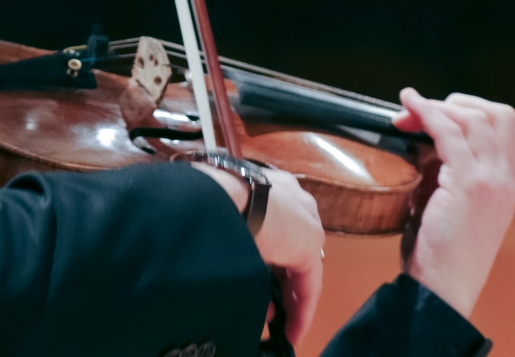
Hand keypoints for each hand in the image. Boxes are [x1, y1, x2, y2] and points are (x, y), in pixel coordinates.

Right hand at [192, 161, 323, 342]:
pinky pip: (308, 284)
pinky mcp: (309, 243)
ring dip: (287, 297)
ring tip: (277, 322)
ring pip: (299, 267)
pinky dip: (300, 309)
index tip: (255, 275)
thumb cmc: (205, 196)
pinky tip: (291, 330)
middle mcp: (291, 199)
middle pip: (290, 248)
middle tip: (266, 307)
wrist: (218, 194)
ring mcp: (304, 219)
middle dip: (277, 282)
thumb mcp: (217, 215)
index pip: (273, 225)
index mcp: (267, 185)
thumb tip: (219, 262)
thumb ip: (226, 235)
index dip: (265, 256)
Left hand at [393, 87, 514, 317]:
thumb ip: (451, 171)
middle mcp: (506, 179)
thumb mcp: (456, 205)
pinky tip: (408, 105)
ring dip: (439, 105)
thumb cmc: (442, 254)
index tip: (448, 118)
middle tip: (427, 112)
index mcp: (509, 185)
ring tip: (409, 109)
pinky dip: (426, 111)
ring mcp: (491, 180)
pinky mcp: (467, 184)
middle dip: (462, 103)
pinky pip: (449, 131)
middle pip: (501, 114)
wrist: (443, 290)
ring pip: (475, 117)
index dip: (483, 114)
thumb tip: (425, 137)